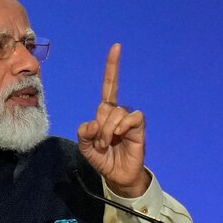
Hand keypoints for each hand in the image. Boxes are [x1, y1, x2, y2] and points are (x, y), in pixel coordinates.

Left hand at [77, 44, 149, 197]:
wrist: (117, 175)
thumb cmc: (102, 158)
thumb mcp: (85, 146)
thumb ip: (84, 133)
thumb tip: (94, 123)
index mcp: (104, 112)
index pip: (109, 85)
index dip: (112, 67)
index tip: (117, 47)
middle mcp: (117, 112)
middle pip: (105, 107)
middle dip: (99, 128)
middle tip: (100, 144)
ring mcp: (128, 119)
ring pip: (116, 113)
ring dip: (108, 131)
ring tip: (108, 144)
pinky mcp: (139, 128)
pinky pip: (132, 117)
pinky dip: (123, 126)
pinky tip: (121, 135)